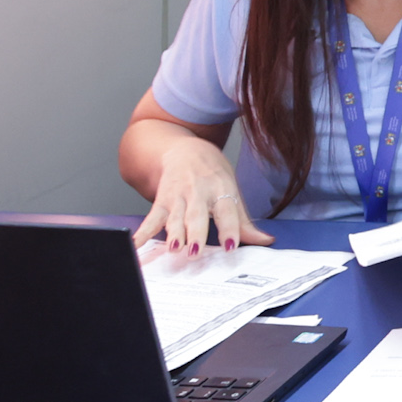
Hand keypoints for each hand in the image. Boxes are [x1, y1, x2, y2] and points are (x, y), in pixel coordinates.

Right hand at [136, 138, 270, 250]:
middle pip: (197, 216)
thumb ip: (244, 221)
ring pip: (174, 217)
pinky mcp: (161, 200)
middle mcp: (199, 192)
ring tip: (174, 249)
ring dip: (173, 234)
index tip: (230, 247)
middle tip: (195, 252)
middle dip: (195, 233)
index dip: (229, 229)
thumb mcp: (232, 191)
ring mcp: (178, 196)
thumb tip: (266, 241)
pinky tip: (136, 245)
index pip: (227, 211)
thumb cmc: (212, 173)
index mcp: (221, 190)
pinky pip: (152, 218)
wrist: (184, 149)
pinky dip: (143, 232)